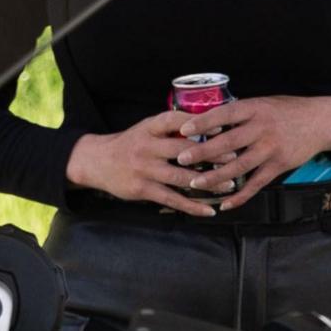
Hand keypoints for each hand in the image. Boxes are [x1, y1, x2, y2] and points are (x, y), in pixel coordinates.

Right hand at [65, 108, 231, 215]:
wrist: (96, 162)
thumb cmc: (130, 144)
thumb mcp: (146, 129)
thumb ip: (170, 129)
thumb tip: (207, 127)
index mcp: (149, 127)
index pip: (175, 120)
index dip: (197, 123)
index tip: (220, 127)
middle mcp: (147, 146)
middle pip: (182, 149)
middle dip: (210, 154)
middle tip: (234, 157)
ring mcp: (144, 169)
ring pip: (180, 176)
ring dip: (207, 182)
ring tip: (229, 185)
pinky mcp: (143, 189)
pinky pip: (172, 199)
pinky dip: (192, 206)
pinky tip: (209, 210)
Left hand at [173, 94, 330, 202]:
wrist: (320, 121)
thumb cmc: (289, 111)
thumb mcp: (263, 103)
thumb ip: (241, 113)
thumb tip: (211, 121)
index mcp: (255, 109)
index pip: (224, 114)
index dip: (203, 122)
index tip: (183, 129)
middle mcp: (262, 129)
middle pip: (228, 142)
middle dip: (202, 152)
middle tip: (181, 159)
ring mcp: (271, 149)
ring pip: (239, 166)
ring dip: (216, 176)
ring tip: (196, 183)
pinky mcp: (279, 166)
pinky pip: (256, 184)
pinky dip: (240, 195)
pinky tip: (226, 203)